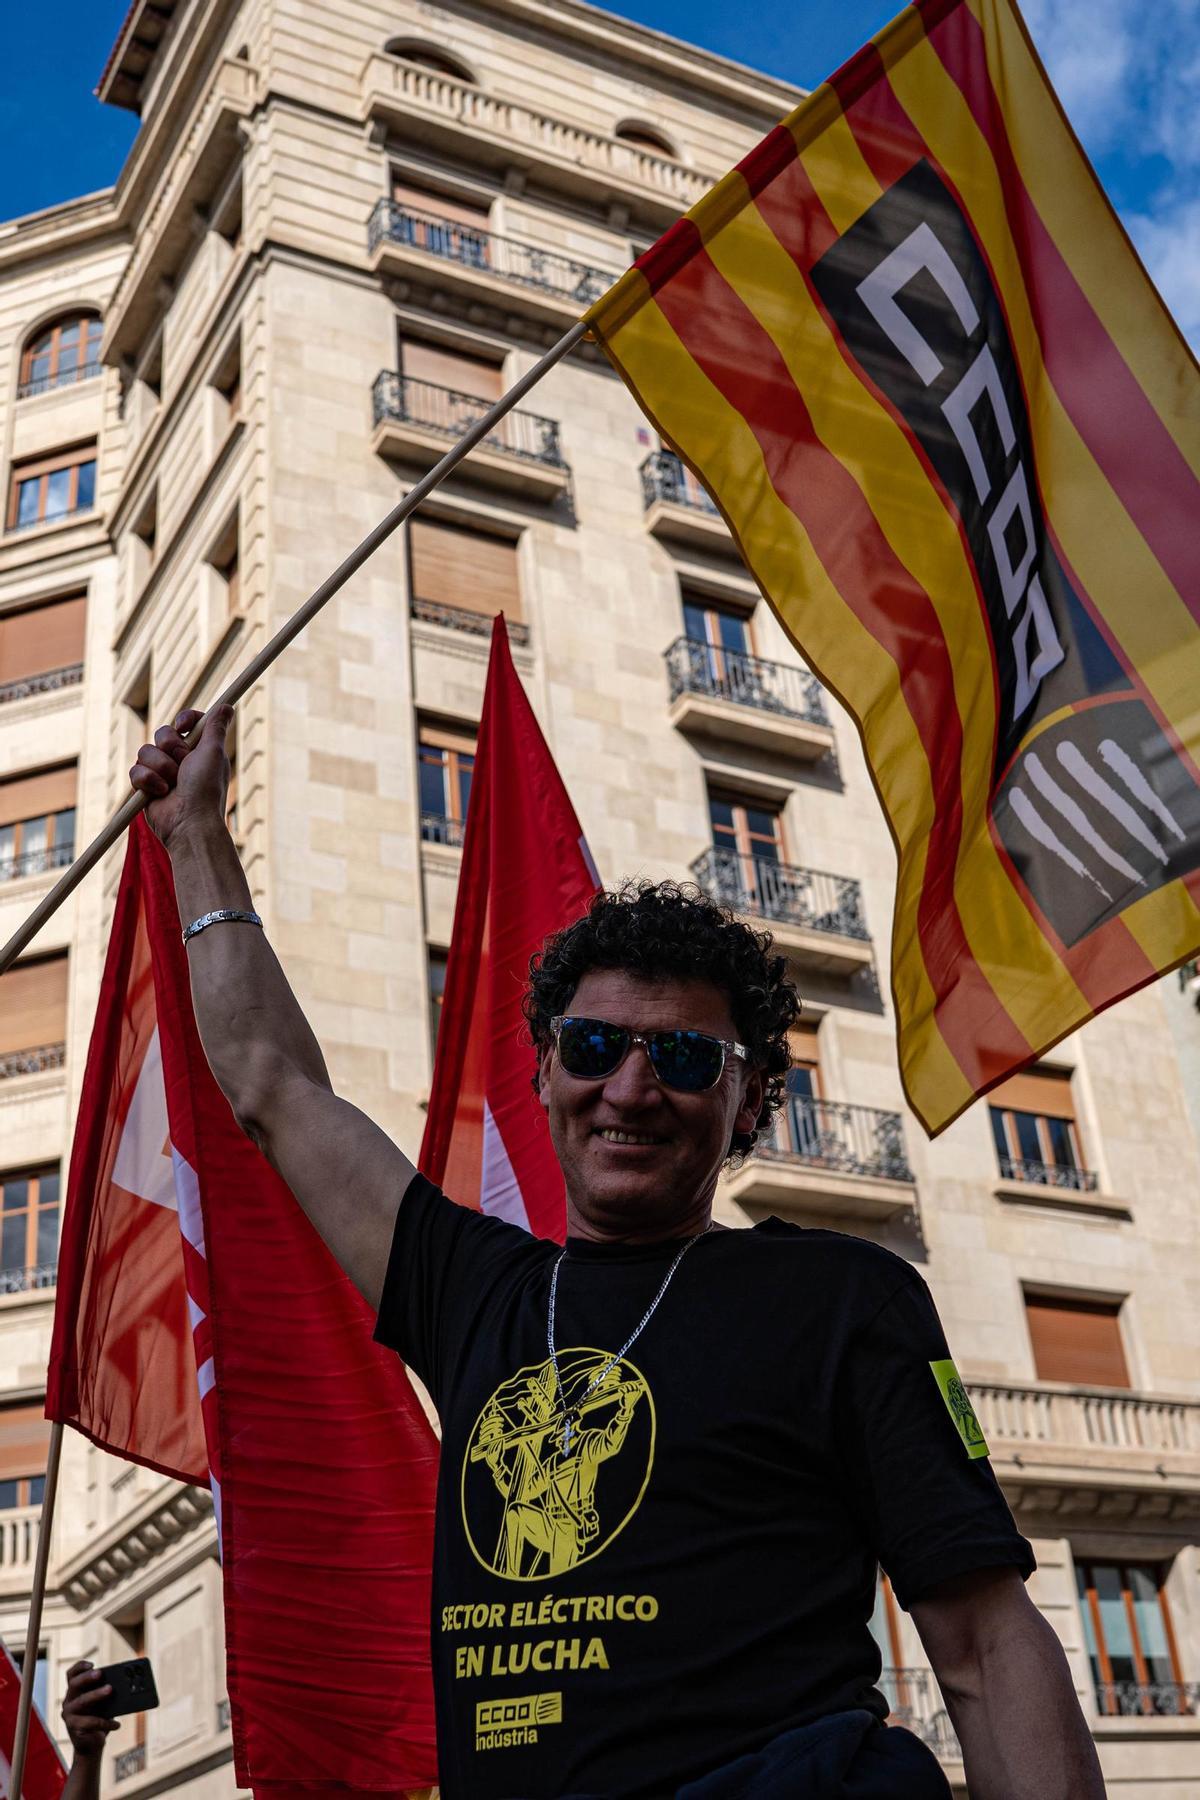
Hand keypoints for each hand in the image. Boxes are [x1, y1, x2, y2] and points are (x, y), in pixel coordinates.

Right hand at [62, 1662, 118, 1757]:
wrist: (91, 1746)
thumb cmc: (98, 1719)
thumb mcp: (102, 1704)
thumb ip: (106, 1693)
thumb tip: (124, 1682)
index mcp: (74, 1692)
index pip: (71, 1675)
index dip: (79, 1667)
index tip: (92, 1664)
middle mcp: (68, 1701)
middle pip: (74, 1684)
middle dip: (87, 1677)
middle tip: (100, 1673)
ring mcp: (69, 1715)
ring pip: (81, 1701)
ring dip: (96, 1694)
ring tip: (110, 1689)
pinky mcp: (74, 1728)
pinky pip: (91, 1722)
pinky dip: (106, 1722)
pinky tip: (117, 1724)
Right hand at [129, 705, 232, 850]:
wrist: (189, 823)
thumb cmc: (206, 789)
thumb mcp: (214, 753)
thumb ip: (216, 728)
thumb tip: (227, 706)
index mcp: (201, 750)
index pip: (188, 723)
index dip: (184, 720)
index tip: (183, 725)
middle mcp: (182, 759)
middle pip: (162, 733)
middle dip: (170, 747)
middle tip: (182, 764)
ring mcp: (162, 772)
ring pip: (146, 751)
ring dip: (159, 766)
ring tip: (171, 784)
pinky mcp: (146, 787)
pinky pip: (135, 771)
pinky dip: (147, 781)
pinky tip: (160, 793)